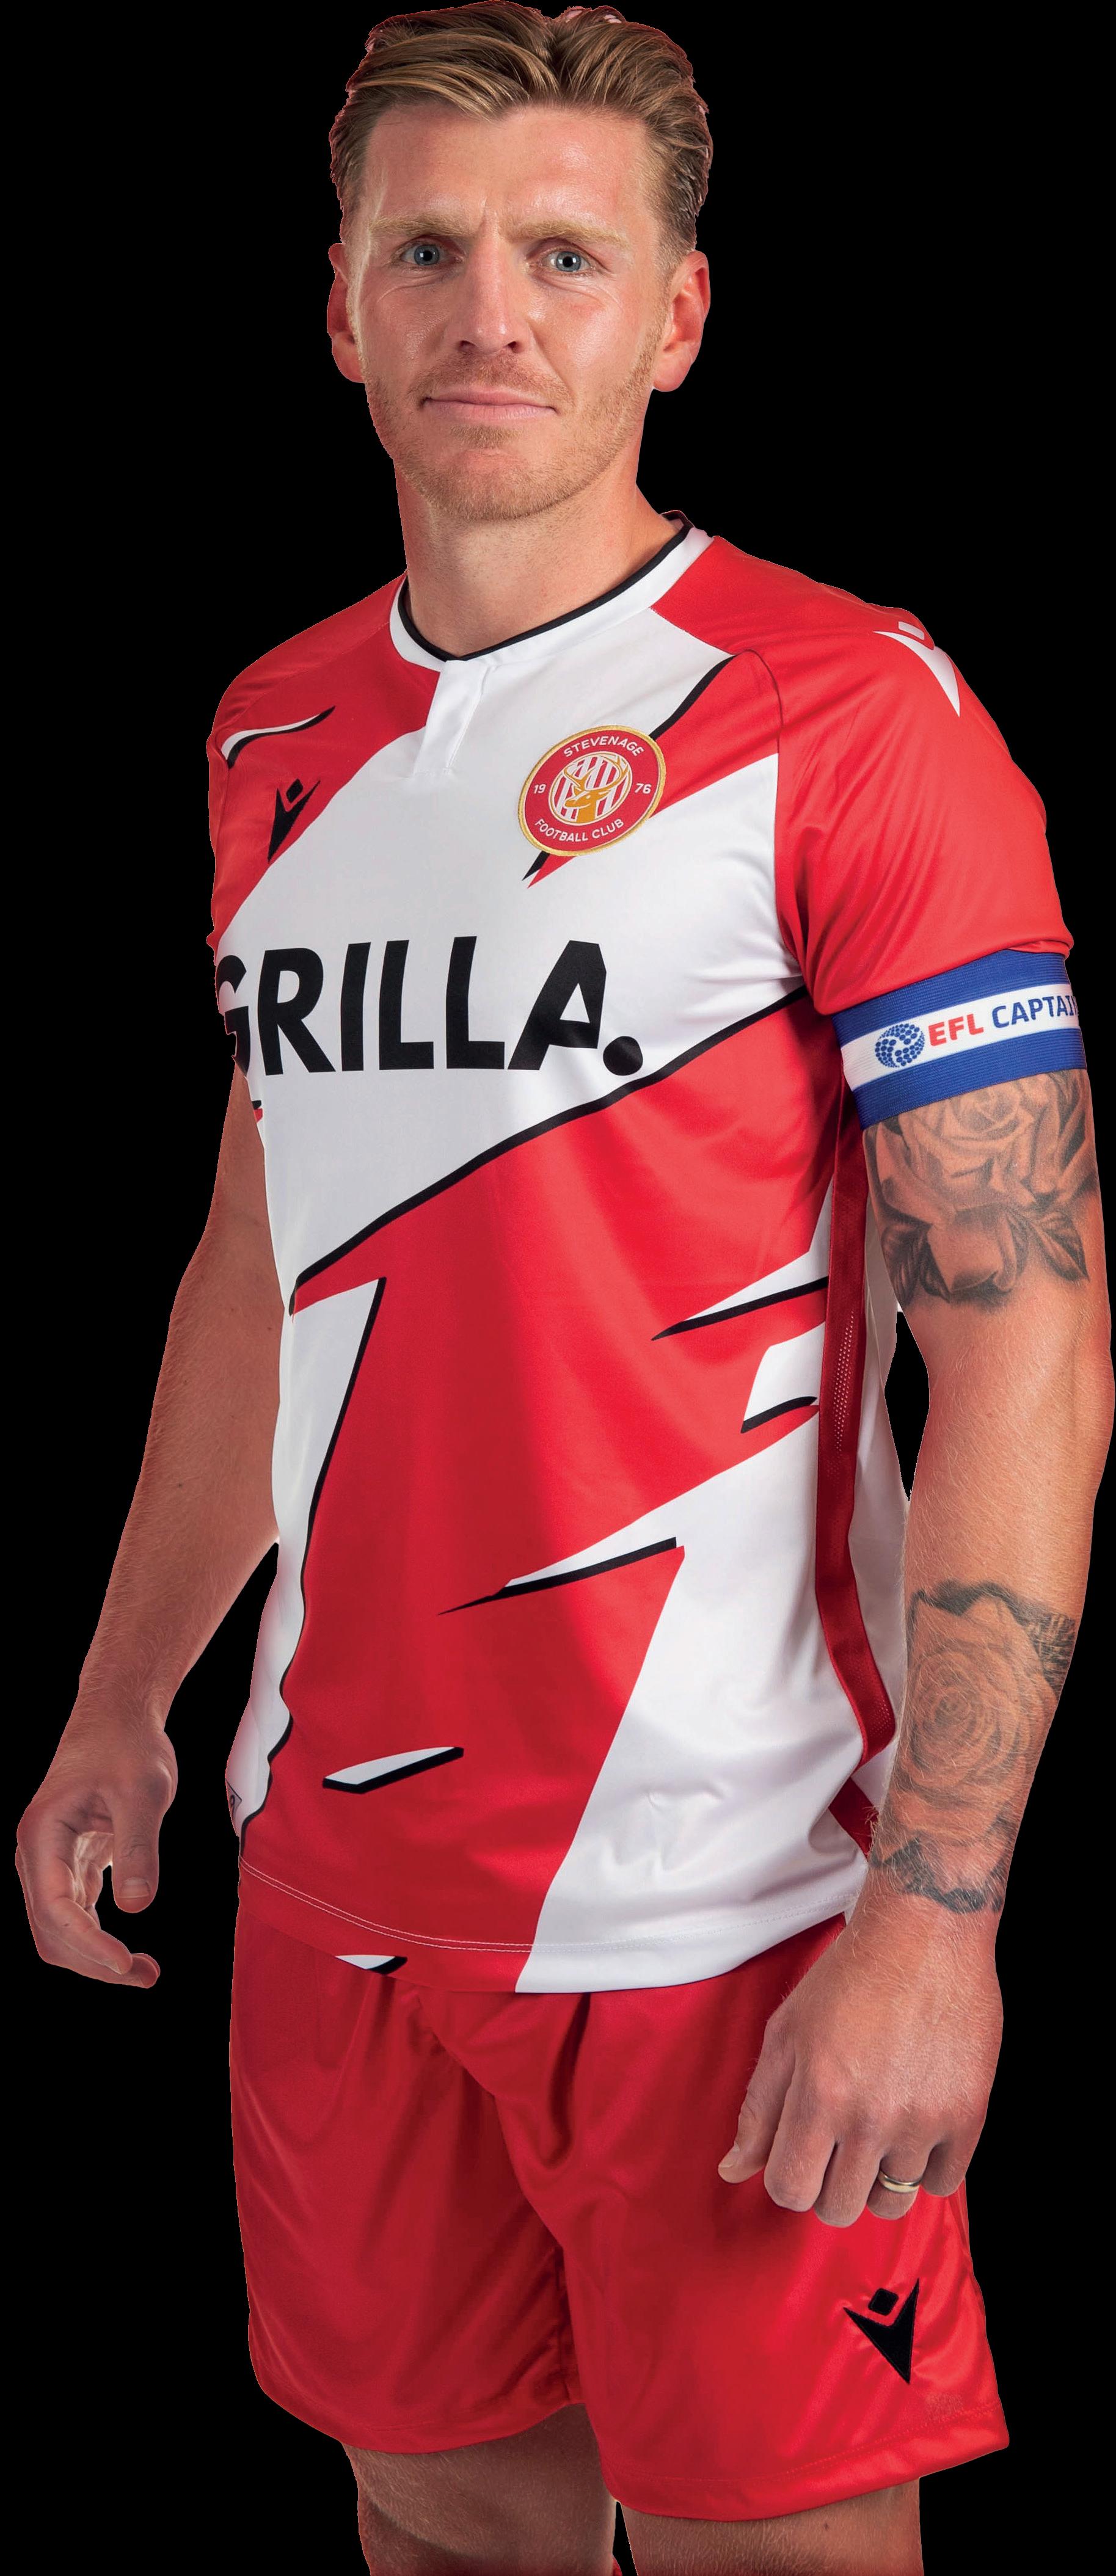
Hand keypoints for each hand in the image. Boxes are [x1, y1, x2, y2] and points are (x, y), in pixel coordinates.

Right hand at [15, 1701, 177, 1986]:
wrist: (118, 1719)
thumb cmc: (127, 1746)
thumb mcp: (141, 1790)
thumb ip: (138, 1846)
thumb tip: (136, 1907)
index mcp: (43, 1835)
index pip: (55, 1907)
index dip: (87, 1942)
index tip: (125, 1963)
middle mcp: (37, 1854)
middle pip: (52, 1930)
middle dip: (93, 1961)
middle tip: (146, 1976)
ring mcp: (51, 1862)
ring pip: (61, 1930)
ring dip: (96, 1958)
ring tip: (147, 1974)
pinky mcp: (72, 1865)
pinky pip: (76, 1916)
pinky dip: (99, 1939)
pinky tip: (131, 1954)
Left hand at [717, 1898, 1002, 2223]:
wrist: (924, 1935)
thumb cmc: (849, 1978)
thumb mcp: (787, 2033)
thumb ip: (758, 2109)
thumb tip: (733, 2171)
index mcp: (818, 2096)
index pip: (790, 2190)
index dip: (789, 2178)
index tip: (801, 2154)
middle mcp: (871, 2118)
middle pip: (839, 2208)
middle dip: (830, 2184)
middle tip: (839, 2142)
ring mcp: (923, 2121)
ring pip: (892, 2203)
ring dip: (879, 2178)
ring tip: (879, 2134)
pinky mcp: (969, 2116)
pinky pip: (943, 2185)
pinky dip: (928, 2167)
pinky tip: (916, 2128)